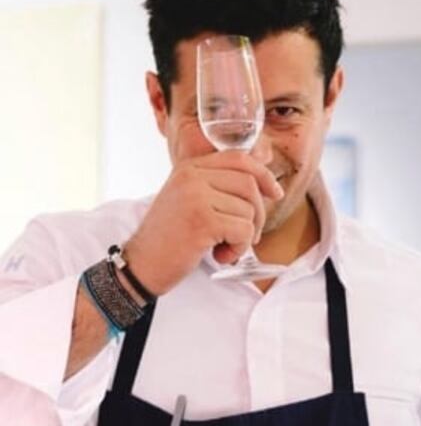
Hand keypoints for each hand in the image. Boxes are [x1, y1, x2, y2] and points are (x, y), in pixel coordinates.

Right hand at [122, 151, 284, 295]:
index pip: (239, 159)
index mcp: (189, 168)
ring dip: (245, 237)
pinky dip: (239, 248)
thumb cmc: (170, 238)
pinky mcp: (202, 220)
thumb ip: (217, 187)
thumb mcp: (190, 200)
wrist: (140, 266)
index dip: (263, 175)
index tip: (275, 194)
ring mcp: (196, 196)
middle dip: (258, 214)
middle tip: (248, 236)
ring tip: (222, 248)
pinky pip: (244, 230)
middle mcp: (192, 177)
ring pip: (249, 211)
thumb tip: (263, 180)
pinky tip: (220, 256)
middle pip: (249, 184)